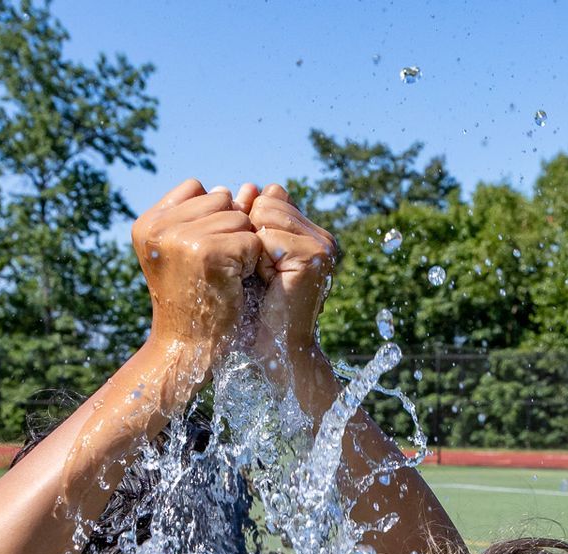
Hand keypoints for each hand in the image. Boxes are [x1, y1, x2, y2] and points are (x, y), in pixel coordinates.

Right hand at [130, 178, 262, 360]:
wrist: (188, 350)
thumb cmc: (192, 302)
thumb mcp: (183, 253)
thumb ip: (203, 217)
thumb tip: (245, 188)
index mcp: (148, 223)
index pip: (197, 188)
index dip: (213, 216)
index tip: (205, 252)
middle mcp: (159, 226)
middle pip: (222, 198)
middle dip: (230, 230)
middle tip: (215, 268)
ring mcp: (182, 238)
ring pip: (240, 218)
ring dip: (242, 247)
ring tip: (222, 276)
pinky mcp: (209, 252)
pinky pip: (251, 240)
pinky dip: (251, 263)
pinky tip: (233, 284)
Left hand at [246, 183, 338, 365]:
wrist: (275, 352)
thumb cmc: (256, 313)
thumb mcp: (251, 260)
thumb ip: (250, 223)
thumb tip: (246, 186)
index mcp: (309, 233)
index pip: (271, 195)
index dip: (250, 222)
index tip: (252, 260)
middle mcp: (321, 236)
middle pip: (267, 199)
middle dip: (250, 232)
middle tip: (259, 272)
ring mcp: (322, 244)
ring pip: (265, 212)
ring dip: (253, 244)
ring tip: (264, 277)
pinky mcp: (314, 256)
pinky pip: (268, 236)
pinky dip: (259, 260)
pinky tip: (269, 283)